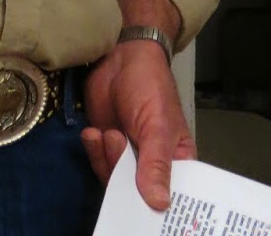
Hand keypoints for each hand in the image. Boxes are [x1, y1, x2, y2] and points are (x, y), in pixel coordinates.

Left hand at [82, 40, 194, 211]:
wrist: (120, 57)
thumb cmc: (150, 86)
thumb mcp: (157, 125)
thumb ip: (156, 163)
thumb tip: (159, 204)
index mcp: (177, 163)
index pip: (174, 197)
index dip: (162, 208)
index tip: (147, 213)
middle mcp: (152, 165)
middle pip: (139, 195)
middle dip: (125, 183)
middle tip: (118, 151)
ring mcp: (127, 157)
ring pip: (114, 181)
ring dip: (107, 159)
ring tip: (110, 133)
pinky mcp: (105, 147)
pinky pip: (98, 164)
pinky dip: (93, 151)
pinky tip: (93, 132)